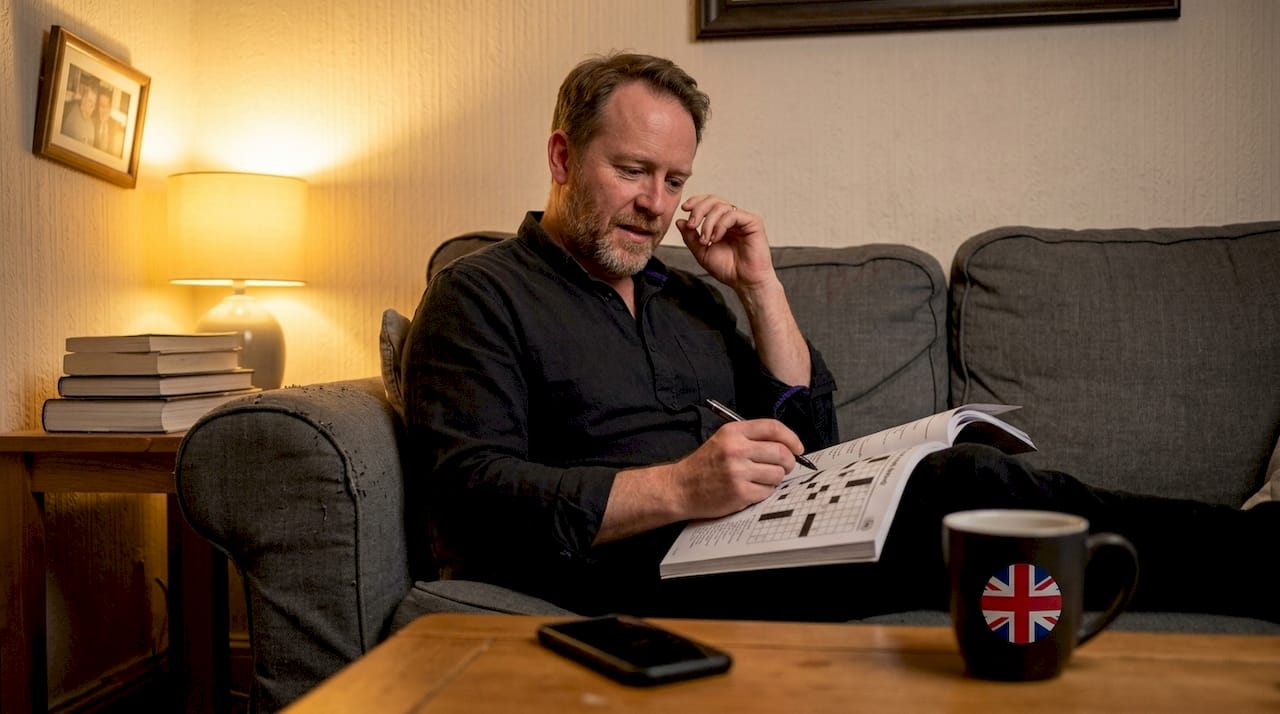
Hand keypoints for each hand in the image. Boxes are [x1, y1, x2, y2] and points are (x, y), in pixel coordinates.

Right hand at [665, 418, 804, 520]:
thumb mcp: (724, 440)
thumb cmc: (705, 465)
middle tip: (784, 466)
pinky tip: (752, 489)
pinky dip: (765, 491)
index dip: (791, 438)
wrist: (681, 488)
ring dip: (776, 478)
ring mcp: (738, 472)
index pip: (773, 428)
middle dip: (789, 461)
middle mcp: (736, 449)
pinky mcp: (740, 492)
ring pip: (778, 473)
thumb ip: (752, 438)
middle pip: (781, 452)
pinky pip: (768, 491)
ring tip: (762, 478)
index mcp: (734, 432)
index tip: (798, 448)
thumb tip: (787, 445)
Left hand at [675, 195, 775, 290]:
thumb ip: (690, 237)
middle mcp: (732, 218)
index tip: (684, 208)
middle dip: (699, 210)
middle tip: (692, 225)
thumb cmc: (728, 269)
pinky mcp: (753, 222)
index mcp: (721, 222)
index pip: (708, 203)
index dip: (696, 202)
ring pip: (721, 207)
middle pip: (713, 200)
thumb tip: (679, 221)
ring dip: (708, 223)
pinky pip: (732, 215)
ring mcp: (743, 219)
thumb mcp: (702, 252)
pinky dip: (720, 225)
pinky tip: (716, 238)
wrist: (744, 282)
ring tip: (705, 240)